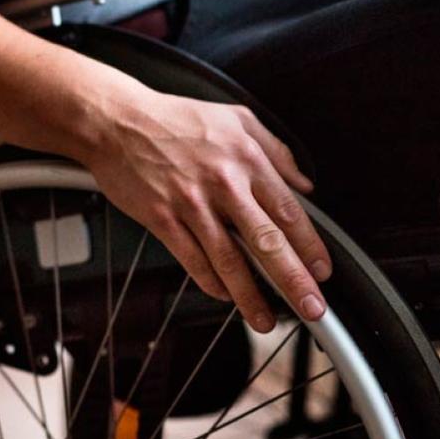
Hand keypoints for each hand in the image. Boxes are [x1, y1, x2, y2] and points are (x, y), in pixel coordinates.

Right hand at [85, 89, 331, 332]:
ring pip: (229, 260)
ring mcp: (191, 204)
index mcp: (245, 160)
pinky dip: (210, 282)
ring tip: (264, 319)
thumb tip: (304, 182)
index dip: (310, 246)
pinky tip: (222, 295)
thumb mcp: (236, 119)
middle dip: (293, 281)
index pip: (288, 212)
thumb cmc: (173, 119)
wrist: (117, 122)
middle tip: (311, 308)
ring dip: (250, 296)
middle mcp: (223, 184)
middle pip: (267, 242)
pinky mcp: (162, 218)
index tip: (322, 271)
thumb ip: (276, 150)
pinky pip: (191, 259)